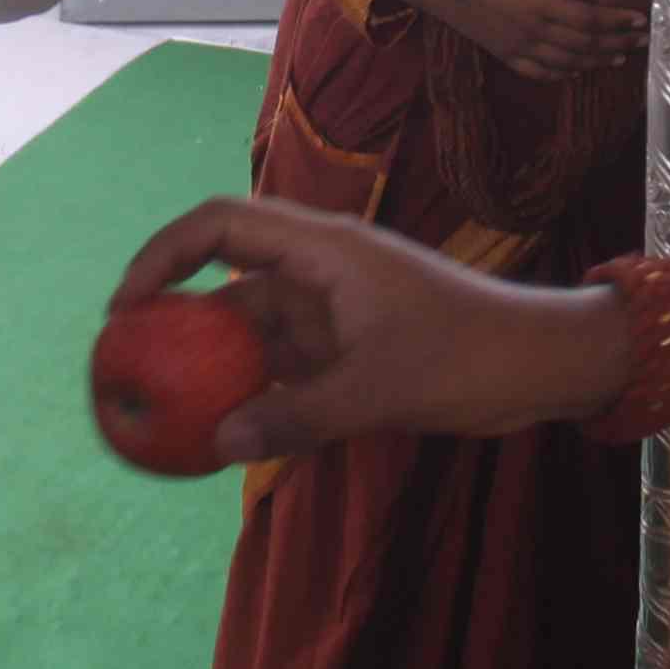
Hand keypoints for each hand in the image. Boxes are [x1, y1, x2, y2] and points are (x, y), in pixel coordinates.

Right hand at [105, 196, 621, 458]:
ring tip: (168, 412)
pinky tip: (230, 436)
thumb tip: (220, 444)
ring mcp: (337, 310)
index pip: (221, 225)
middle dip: (176, 318)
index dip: (163, 255)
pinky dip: (257, 395)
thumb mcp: (380, 389)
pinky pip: (287, 367)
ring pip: (255, 330)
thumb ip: (298, 417)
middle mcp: (321, 272)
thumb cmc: (470, 357)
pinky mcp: (353, 348)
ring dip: (217, 367)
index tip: (125, 307)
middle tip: (129, 366)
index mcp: (324, 249)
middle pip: (227, 279)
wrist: (545, 363)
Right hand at [397, 0, 646, 80]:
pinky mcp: (506, 56)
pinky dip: (564, 73)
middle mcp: (531, 30)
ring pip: (567, 62)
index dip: (616, 20)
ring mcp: (518, 48)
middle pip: (584, 43)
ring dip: (596, 60)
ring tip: (620, 56)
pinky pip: (541, 72)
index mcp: (537, 2)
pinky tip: (579, 70)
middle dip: (616, 42)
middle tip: (641, 40)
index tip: (639, 18)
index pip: (587, 17)